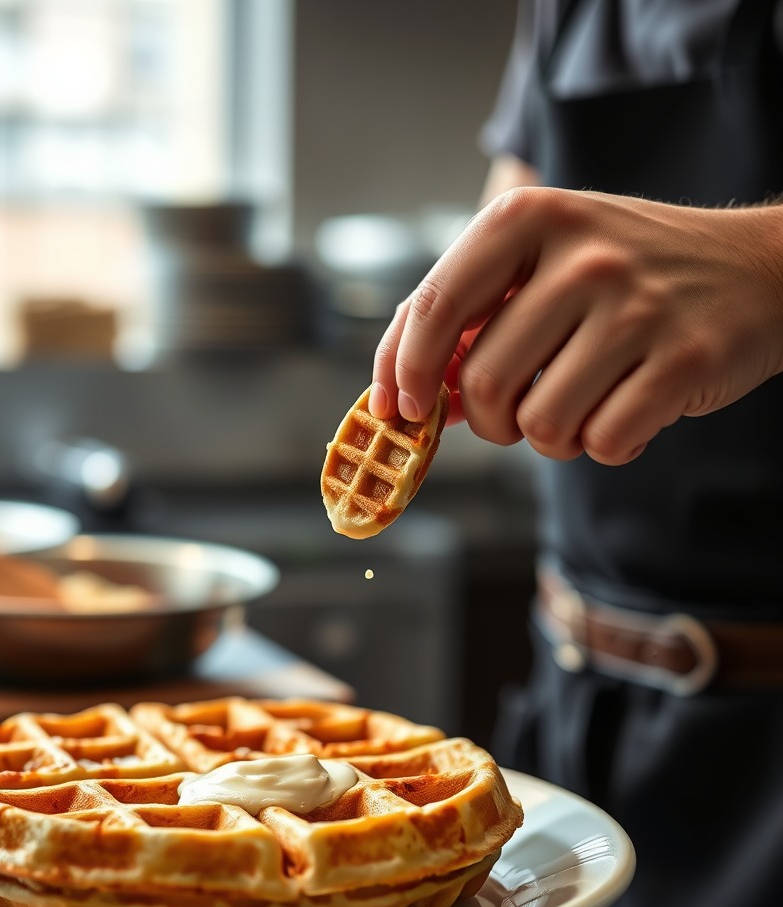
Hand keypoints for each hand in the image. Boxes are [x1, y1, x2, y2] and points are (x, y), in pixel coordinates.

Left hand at [370, 186, 782, 464]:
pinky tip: (625, 414)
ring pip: (539, 423)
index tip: (399, 408)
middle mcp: (582, 256)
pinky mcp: (684, 359)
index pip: (433, 304)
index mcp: (529, 220)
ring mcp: (637, 307)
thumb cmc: (626, 273)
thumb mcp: (542, 262)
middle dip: (488, 420)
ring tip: (577, 410)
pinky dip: (602, 446)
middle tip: (513, 415)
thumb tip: (403, 391)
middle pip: (482, 381)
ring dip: (547, 439)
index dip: (402, 369)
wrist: (758, 268)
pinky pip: (603, 442)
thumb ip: (469, 314)